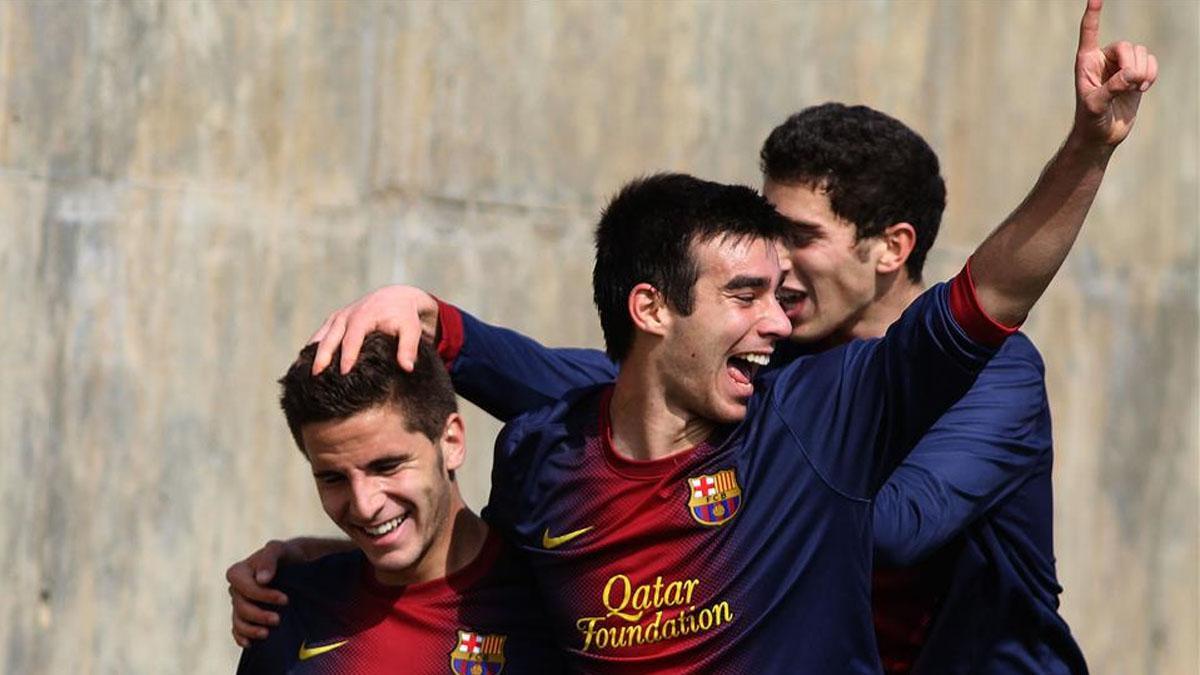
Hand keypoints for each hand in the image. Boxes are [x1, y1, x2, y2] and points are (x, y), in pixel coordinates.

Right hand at [226, 539, 299, 646]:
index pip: (245, 588)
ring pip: (238, 620)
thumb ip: (269, 559)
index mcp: (238, 572)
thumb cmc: (284, 556)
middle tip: (278, 620)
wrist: (292, 565)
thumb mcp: (279, 550)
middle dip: (259, 615)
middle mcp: (235, 589)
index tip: (285, 599)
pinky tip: (251, 643)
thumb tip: (262, 579)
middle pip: (241, 606)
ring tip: (267, 633)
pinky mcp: (244, 616)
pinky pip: (237, 629)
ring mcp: (239, 603)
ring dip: (250, 629)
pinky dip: (241, 637)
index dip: (263, 596)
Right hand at [309, 285, 439, 374]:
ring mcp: (339, 317)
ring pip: (321, 336)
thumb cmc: (404, 316)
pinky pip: (320, 334)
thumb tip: (407, 368)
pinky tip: (305, 364)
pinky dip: (312, 348)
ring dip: (312, 353)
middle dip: (322, 356)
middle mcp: (347, 315)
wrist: (396, 297)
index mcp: (364, 317)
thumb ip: (409, 348)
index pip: (352, 340)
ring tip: (304, 373)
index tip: (343, 373)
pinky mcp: (335, 320)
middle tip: (316, 376)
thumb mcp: (411, 330)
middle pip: (330, 338)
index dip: (347, 356)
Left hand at [1073, 0, 1157, 146]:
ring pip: (1140, 53)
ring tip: (1136, 89)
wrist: (1102, 135)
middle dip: (1132, 64)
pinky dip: (1152, 72)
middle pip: (1126, 46)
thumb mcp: (1095, 105)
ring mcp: (1120, 66)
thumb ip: (1111, 88)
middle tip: (1131, 84)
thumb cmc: (1090, 120)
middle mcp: (1103, 60)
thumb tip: (1131, 75)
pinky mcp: (1135, 75)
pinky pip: (1150, 61)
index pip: (1089, 32)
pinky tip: (1144, 87)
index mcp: (1086, 61)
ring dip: (1143, 71)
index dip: (1093, 14)